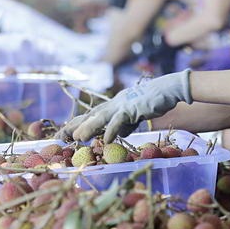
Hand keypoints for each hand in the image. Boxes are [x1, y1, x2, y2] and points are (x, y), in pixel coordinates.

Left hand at [56, 70, 192, 142]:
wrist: (169, 89)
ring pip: (101, 117)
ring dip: (88, 127)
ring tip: (76, 137)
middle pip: (91, 115)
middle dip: (75, 125)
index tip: (65, 134)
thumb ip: (125, 124)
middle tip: (60, 136)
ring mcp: (123, 104)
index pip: (92, 115)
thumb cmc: (154, 101)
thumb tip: (118, 135)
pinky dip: (113, 129)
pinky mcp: (133, 107)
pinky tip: (106, 139)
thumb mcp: (136, 115)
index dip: (78, 124)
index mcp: (114, 104)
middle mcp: (115, 103)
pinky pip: (120, 120)